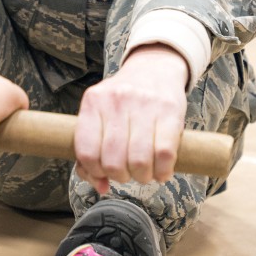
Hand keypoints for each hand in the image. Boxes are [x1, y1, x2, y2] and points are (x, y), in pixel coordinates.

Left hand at [74, 44, 187, 193]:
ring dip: (142, 177)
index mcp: (93, 102)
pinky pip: (165, 154)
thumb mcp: (99, 115)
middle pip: (113, 161)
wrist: (153, 69)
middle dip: (120, 177)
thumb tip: (100, 187)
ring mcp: (143, 105)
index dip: (94, 172)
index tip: (103, 174)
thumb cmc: (121, 101)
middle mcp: (116, 101)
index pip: (85, 152)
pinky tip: (162, 170)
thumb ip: (91, 151)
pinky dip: (163, 171)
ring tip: (144, 174)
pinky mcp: (170, 111)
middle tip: (127, 174)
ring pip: (139, 161)